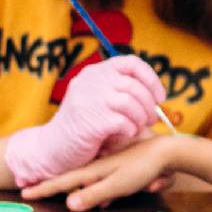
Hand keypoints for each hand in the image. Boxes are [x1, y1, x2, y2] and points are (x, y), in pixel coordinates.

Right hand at [5, 55, 166, 186]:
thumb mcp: (98, 99)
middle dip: (149, 104)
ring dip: (141, 118)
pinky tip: (124, 134)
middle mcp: (91, 81)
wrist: (51, 148)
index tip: (159, 96)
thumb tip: (157, 94)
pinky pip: (124, 122)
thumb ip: (120, 91)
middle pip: (134, 85)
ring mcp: (89, 100)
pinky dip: (130, 129)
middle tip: (152, 119)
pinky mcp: (91, 121)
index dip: (150, 79)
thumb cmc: (82, 125)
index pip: (131, 63)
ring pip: (131, 103)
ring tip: (138, 127)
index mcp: (94, 72)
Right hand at [21, 137, 174, 210]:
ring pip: (90, 181)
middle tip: (33, 190)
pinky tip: (104, 194)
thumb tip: (68, 204)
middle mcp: (100, 166)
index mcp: (94, 170)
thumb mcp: (118, 185)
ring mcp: (111, 166)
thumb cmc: (142, 168)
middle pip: (72, 179)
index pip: (63, 181)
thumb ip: (94, 194)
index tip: (23, 193)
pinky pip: (108, 182)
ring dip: (75, 187)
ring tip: (54, 189)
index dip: (44, 188)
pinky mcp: (123, 168)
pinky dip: (101, 187)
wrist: (169, 151)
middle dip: (53, 185)